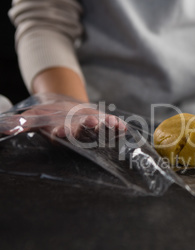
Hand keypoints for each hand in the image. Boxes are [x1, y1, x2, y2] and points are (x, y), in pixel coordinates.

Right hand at [1, 97, 125, 140]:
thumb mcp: (33, 118)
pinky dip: (118, 126)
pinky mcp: (104, 123)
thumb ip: (21, 124)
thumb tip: (5, 128)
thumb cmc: (48, 117)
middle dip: (87, 129)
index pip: (60, 136)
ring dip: (106, 128)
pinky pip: (112, 127)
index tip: (59, 131)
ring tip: (111, 123)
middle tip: (90, 123)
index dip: (61, 133)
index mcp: (60, 135)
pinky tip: (123, 126)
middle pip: (83, 134)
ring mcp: (93, 131)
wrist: (66, 110)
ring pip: (100, 131)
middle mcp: (78, 135)